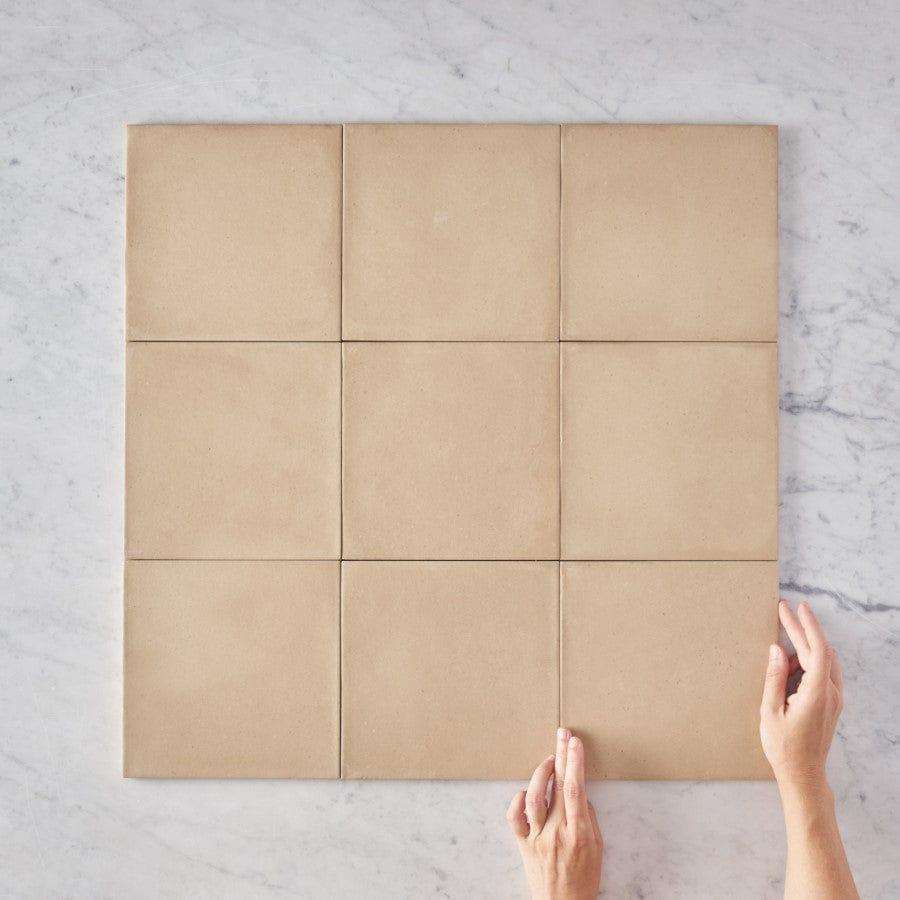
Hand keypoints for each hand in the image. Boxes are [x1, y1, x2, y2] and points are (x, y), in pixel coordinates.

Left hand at [506, 728, 601, 899]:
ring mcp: (537, 837)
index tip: (575, 743)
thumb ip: (588, 818)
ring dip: (541, 773)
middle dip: (561, 755)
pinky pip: (514, 817)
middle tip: (563, 734)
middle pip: (558, 786)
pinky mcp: (523, 843)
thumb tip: (579, 793)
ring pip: (533, 796)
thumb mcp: (598, 849)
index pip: (576, 789)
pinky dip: (518, 800)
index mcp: (579, 834)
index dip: (575, 762)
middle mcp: (556, 832)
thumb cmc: (585, 878)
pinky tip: (527, 790)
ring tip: (549, 759)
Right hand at [760, 600, 843, 788]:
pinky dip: (809, 662)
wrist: (803, 775)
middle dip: (802, 629)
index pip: (817, 649)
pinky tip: (791, 665)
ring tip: (780, 646)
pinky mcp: (832, 704)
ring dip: (805, 647)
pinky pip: (824, 673)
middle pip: (820, 651)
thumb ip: (774, 677)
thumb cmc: (783, 747)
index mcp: (817, 694)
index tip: (797, 607)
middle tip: (785, 610)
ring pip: (824, 661)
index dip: (807, 626)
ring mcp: (835, 700)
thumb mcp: (770, 711)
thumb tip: (777, 649)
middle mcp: (832, 694)